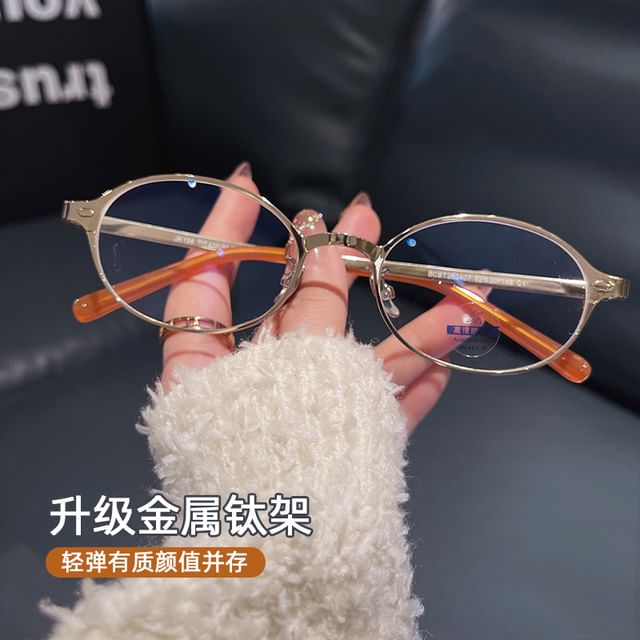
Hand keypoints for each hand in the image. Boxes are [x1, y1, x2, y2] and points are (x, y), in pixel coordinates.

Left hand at [161, 162, 449, 432]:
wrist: (293, 569)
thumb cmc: (269, 456)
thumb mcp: (288, 366)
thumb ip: (311, 305)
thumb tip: (326, 242)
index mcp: (204, 368)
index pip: (206, 282)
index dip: (227, 229)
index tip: (252, 183)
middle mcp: (249, 390)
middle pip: (295, 312)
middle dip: (334, 263)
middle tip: (363, 216)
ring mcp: (299, 420)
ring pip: (352, 361)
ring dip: (405, 327)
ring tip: (457, 292)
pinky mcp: (340, 450)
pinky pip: (379, 408)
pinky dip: (416, 383)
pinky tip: (453, 349)